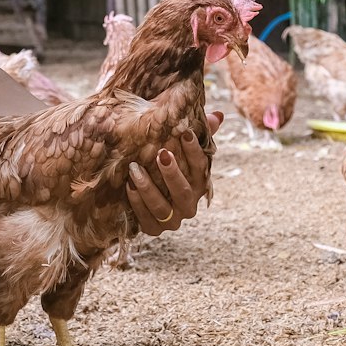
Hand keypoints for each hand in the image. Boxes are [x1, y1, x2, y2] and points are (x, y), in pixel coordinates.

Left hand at [126, 111, 223, 234]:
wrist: (144, 197)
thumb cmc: (165, 166)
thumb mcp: (179, 149)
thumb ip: (199, 134)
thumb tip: (217, 115)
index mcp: (199, 184)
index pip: (202, 167)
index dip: (194, 151)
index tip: (184, 132)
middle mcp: (189, 205)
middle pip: (184, 191)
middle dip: (172, 173)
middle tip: (161, 153)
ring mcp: (172, 220)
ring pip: (162, 207)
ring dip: (148, 188)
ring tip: (135, 168)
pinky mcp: (154, 229)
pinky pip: (146, 219)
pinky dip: (136, 202)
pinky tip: (128, 185)